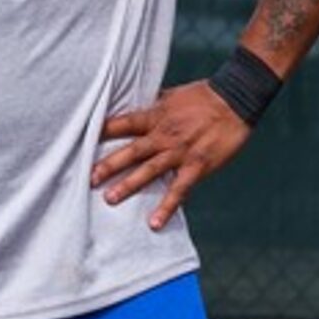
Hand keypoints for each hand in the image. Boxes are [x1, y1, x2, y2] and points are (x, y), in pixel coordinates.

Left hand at [92, 82, 253, 229]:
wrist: (237, 98)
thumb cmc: (204, 96)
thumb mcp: (172, 95)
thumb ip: (152, 106)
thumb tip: (134, 106)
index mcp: (155, 116)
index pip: (123, 123)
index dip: (102, 132)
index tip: (81, 141)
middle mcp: (164, 135)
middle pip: (131, 151)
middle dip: (109, 165)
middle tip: (88, 179)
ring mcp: (180, 152)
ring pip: (150, 171)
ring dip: (129, 185)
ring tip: (110, 199)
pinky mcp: (197, 165)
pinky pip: (179, 189)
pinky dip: (167, 207)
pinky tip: (154, 223)